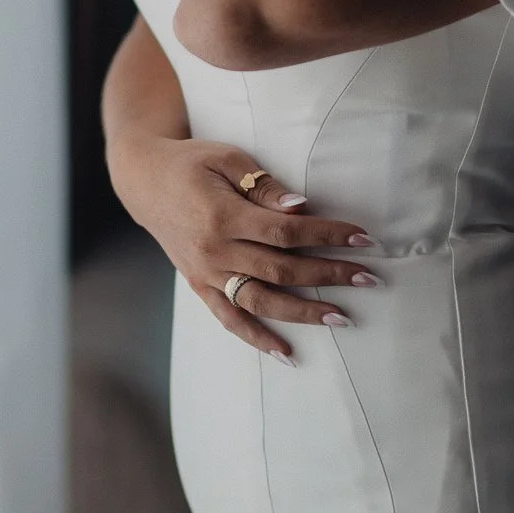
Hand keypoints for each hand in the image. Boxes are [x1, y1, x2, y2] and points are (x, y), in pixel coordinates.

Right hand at [112, 134, 381, 360]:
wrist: (144, 181)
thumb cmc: (191, 162)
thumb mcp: (227, 158)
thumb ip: (264, 186)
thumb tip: (302, 208)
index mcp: (223, 215)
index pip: (286, 232)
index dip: (327, 236)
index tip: (363, 238)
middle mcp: (214, 251)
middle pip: (282, 269)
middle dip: (329, 275)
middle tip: (369, 279)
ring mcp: (205, 273)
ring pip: (260, 301)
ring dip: (303, 312)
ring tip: (341, 318)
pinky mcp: (198, 285)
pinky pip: (229, 318)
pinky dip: (257, 338)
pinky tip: (286, 353)